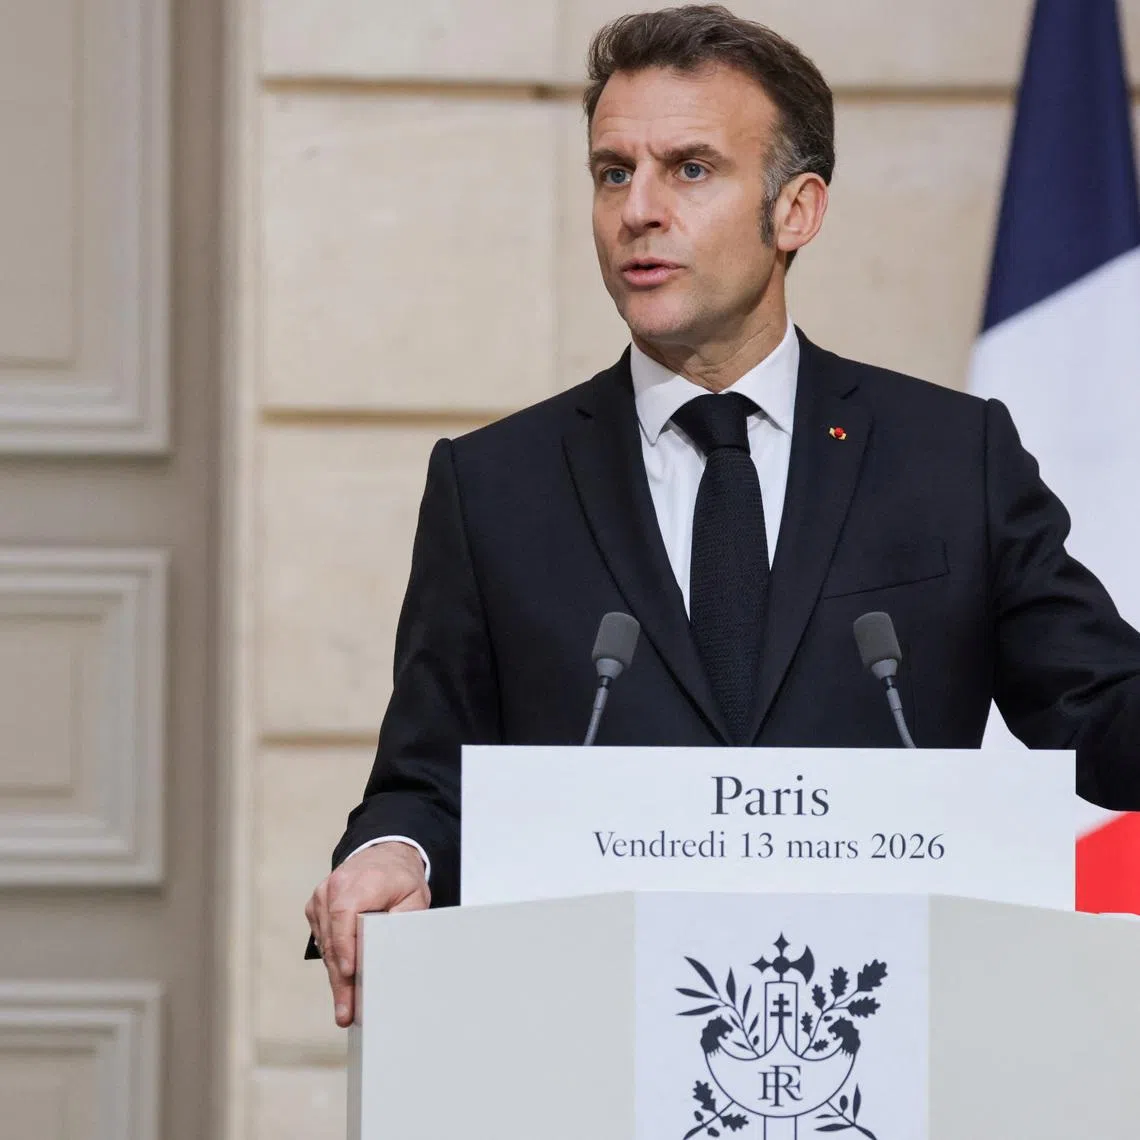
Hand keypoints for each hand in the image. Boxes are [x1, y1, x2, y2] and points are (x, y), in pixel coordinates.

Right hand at [304, 842, 429, 1026]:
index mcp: (359, 882)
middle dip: (339, 978)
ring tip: (344, 1006)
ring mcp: (321, 897)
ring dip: (334, 975)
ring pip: (326, 944)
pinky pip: (322, 939)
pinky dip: (333, 960)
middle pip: (333, 939)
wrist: (383, 855)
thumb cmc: (400, 877)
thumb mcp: (413, 895)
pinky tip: (342, 982)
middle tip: (345, 1011)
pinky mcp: (316, 907)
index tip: (348, 972)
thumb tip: (392, 949)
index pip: (344, 915)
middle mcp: (334, 888)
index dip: (345, 945)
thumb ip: (403, 920)